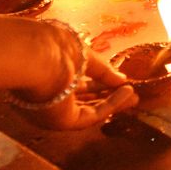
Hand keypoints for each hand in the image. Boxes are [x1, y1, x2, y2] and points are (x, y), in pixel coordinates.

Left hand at [20, 50, 138, 130]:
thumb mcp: (84, 55)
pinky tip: (127, 94)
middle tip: (129, 91)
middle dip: (106, 94)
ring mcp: (55, 109)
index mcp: (49, 74)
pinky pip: (92, 114)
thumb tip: (122, 79)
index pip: (76, 81)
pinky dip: (111, 105)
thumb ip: (103, 70)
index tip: (118, 79)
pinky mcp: (63, 121)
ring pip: (89, 108)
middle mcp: (49, 94)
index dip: (98, 80)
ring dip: (112, 102)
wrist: (35, 58)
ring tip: (134, 97)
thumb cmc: (54, 48)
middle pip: (83, 97)